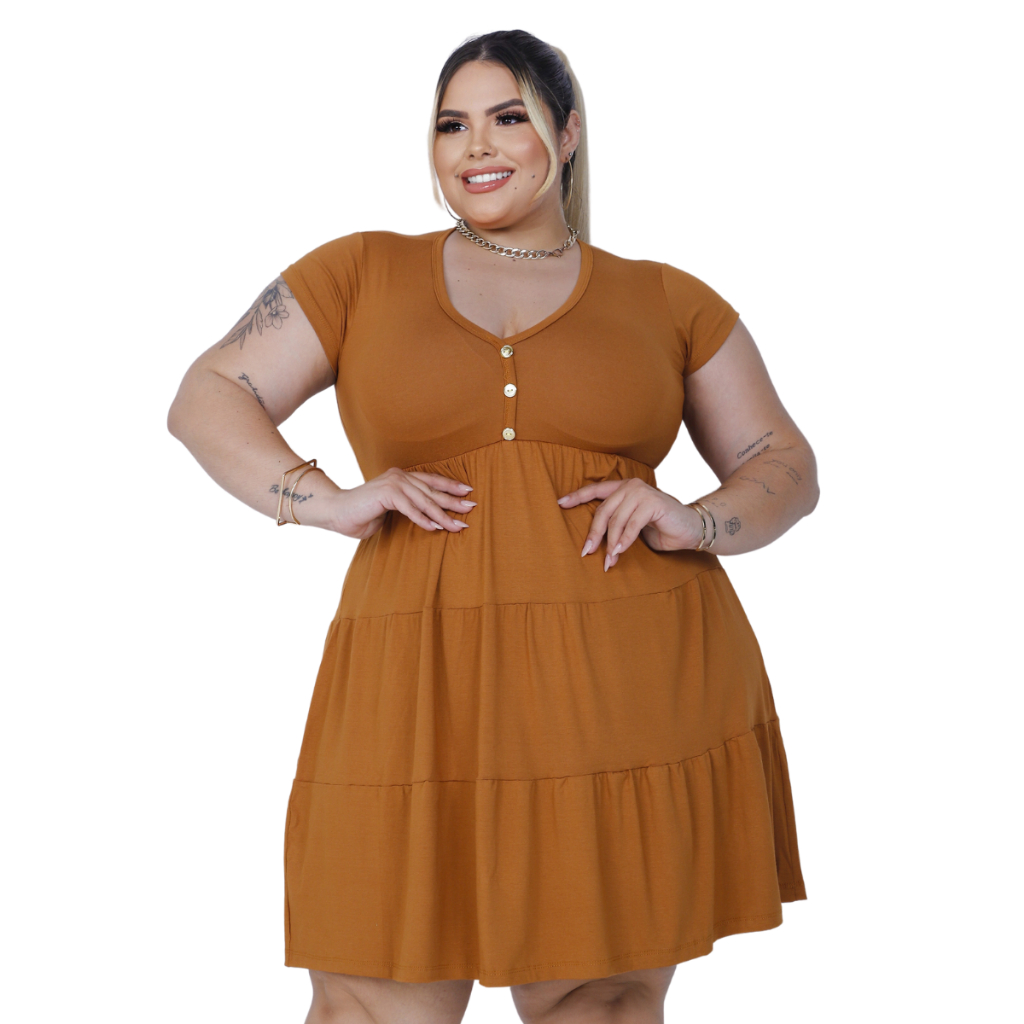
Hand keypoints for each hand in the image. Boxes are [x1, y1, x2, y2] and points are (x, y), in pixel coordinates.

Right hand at [331, 467, 475, 539]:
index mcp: (401, 478)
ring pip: (424, 500)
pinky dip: (422, 519)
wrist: (336, 513)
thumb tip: (433, 519)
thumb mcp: (392, 511)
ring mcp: (392, 483)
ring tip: (456, 525)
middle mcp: (399, 476)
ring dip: (442, 514)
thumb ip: (410, 509)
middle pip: (432, 490)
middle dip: (453, 501)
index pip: (431, 481)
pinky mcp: (385, 493)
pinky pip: (409, 508)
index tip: (467, 492)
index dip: (450, 485)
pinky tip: (435, 528)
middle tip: (470, 508)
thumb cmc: (362, 515)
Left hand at [556, 479, 704, 569]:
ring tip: (609, 561)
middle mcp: (631, 486)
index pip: (596, 489)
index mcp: (624, 488)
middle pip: (603, 510)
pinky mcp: (653, 503)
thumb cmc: (661, 529)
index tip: (560, 503)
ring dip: (611, 543)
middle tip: (587, 552)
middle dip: (594, 534)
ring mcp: (642, 492)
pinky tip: (621, 552)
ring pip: (616, 520)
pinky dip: (625, 540)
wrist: (691, 529)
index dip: (577, 496)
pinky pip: (632, 525)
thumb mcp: (633, 526)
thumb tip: (592, 541)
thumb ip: (616, 524)